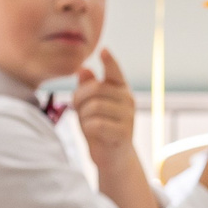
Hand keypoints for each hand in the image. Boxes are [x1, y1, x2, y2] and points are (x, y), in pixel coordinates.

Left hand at [72, 48, 137, 166]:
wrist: (113, 156)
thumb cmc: (99, 126)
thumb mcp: (89, 105)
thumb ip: (87, 87)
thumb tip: (83, 69)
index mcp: (120, 90)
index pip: (115, 72)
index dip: (109, 61)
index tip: (103, 51)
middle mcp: (128, 100)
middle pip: (95, 89)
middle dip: (79, 99)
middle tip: (79, 110)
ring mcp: (128, 116)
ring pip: (93, 107)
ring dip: (83, 117)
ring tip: (89, 124)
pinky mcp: (124, 133)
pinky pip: (95, 124)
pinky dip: (88, 129)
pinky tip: (95, 134)